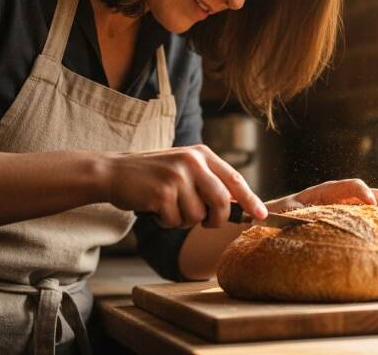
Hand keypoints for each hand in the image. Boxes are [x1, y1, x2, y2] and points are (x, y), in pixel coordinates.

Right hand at [105, 145, 267, 228]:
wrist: (114, 172)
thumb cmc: (153, 174)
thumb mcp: (184, 168)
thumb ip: (209, 181)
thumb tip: (238, 205)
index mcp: (202, 154)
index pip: (235, 179)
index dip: (251, 199)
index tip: (262, 215)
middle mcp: (192, 162)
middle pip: (221, 202)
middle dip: (217, 220)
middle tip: (206, 222)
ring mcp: (177, 176)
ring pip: (197, 216)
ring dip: (184, 221)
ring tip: (169, 207)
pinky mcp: (162, 193)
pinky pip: (175, 222)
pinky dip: (166, 223)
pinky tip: (155, 209)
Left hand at [265, 178, 377, 227]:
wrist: (274, 219)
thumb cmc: (277, 215)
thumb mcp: (284, 213)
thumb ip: (293, 213)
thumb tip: (301, 218)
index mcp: (326, 191)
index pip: (350, 185)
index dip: (362, 192)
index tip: (369, 205)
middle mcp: (341, 197)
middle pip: (371, 195)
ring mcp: (349, 209)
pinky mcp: (352, 221)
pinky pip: (374, 221)